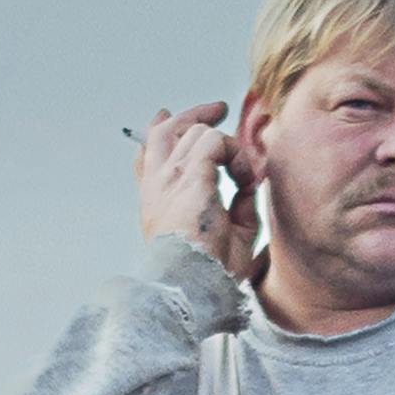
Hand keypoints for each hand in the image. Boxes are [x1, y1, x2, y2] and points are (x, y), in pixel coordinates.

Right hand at [135, 101, 257, 278]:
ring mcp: (169, 179)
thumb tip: (247, 186)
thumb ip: (235, 207)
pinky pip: (213, 140)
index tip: (163, 117)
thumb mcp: (226, 235)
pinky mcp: (189, 177)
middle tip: (218, 109)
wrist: (192, 285)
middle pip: (166, 133)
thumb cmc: (207, 274)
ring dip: (225, 142)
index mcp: (156, 203)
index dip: (157, 133)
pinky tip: (244, 175)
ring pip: (194, 132)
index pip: (147, 157)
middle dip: (194, 116)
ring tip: (243, 169)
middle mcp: (157, 187)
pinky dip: (234, 152)